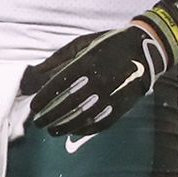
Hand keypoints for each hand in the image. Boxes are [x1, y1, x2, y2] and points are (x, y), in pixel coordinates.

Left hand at [26, 20, 171, 136]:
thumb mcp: (80, 45)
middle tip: (38, 122)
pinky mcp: (124, 105)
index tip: (34, 107)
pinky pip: (103, 122)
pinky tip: (74, 131)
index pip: (59, 84)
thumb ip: (56, 60)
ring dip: (65, 127)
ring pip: (85, 117)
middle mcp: (100, 79)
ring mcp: (114, 93)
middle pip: (70, 103)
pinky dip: (86, 130)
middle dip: (50, 116)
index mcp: (88, 61)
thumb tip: (32, 74)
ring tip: (52, 130)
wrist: (145, 48)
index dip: (44, 98)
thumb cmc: (107, 45)